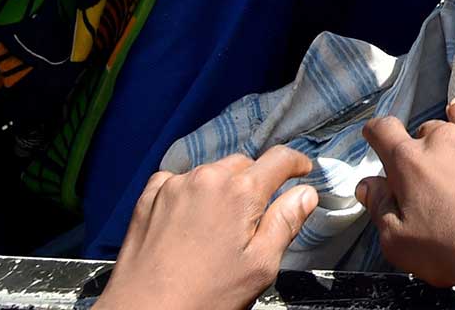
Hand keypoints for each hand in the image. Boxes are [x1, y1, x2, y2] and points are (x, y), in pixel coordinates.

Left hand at [99, 148, 317, 309]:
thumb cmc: (202, 298)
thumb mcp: (259, 267)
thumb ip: (286, 223)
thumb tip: (305, 194)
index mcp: (240, 192)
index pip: (279, 159)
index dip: (296, 163)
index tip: (301, 171)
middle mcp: (207, 179)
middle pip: (244, 165)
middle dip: (255, 183)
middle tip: (255, 217)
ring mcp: (174, 186)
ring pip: (211, 172)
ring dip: (222, 188)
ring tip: (218, 226)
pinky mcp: (149, 198)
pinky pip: (178, 181)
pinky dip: (189, 192)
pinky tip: (189, 221)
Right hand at [358, 99, 454, 308]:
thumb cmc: (448, 251)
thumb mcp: (396, 240)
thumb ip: (379, 207)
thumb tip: (368, 185)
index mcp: (410, 161)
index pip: (384, 130)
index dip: (377, 132)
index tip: (377, 136)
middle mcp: (444, 140)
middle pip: (427, 127)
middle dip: (425, 145)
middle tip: (431, 170)